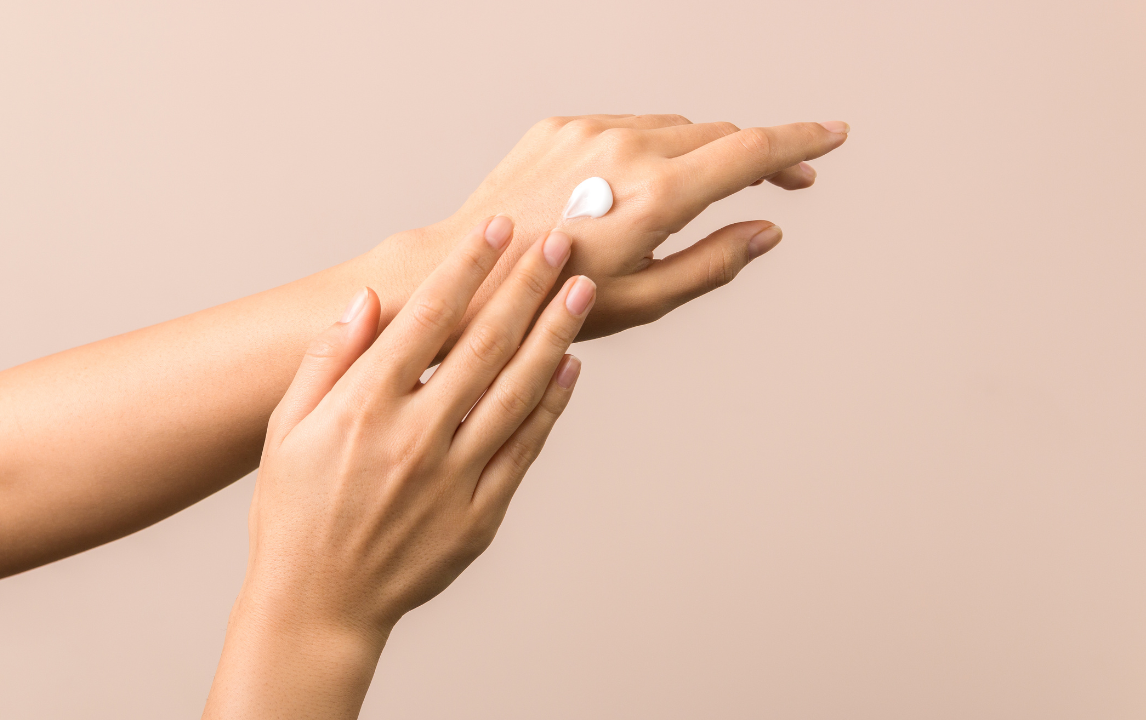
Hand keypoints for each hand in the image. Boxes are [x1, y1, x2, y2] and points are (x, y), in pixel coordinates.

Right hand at [204, 216, 589, 718]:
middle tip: (563, 241)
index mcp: (363, 408)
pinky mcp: (480, 514)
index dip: (467, 266)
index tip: (497, 228)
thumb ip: (329, 360)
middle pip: (486, 344)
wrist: (318, 605)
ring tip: (582, 288)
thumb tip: (368, 300)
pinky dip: (552, 404)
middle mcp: (414, 436)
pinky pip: (526, 448)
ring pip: (518, 390)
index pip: (427, 318)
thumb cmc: (295, 512)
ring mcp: (453, 477)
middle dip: (528, 284)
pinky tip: (573, 365)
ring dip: (555, 333)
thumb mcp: (288, 429)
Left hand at [372, 115, 849, 339]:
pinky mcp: (559, 125)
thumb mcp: (643, 301)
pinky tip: (642, 184)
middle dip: (759, 155)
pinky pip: (629, 124)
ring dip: (704, 151)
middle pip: (720, 135)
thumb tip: (765, 231)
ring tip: (703, 195)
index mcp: (654, 195)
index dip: (801, 142)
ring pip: (676, 126)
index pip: (751, 153)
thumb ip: (714, 262)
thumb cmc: (550, 302)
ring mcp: (589, 130)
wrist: (466, 274)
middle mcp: (624, 148)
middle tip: (785, 184)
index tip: (835, 135)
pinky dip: (653, 146)